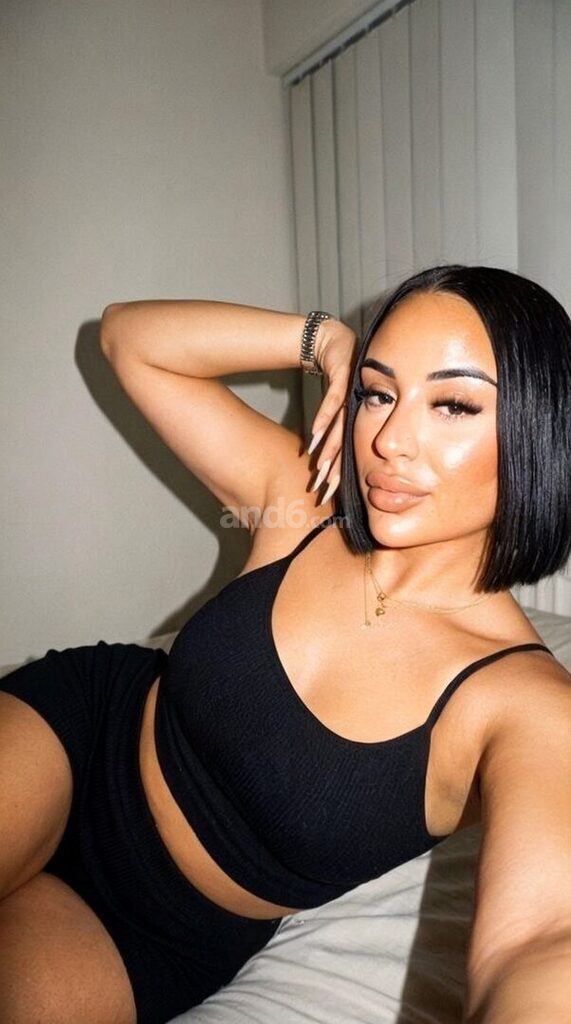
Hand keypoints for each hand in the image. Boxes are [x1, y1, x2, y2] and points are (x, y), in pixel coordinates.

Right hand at [307, 318, 357, 503]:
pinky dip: (324, 418)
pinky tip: (315, 435)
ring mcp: (351, 393)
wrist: (332, 339)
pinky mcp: (343, 377)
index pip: (347, 451)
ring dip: (329, 448)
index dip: (338, 474)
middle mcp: (356, 408)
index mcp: (356, 417)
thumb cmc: (334, 372)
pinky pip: (332, 401)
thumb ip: (330, 425)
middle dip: (333, 470)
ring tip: (319, 468)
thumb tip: (320, 453)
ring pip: (339, 426)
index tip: (328, 495)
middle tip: (323, 491)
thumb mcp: (334, 401)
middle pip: (343, 444)